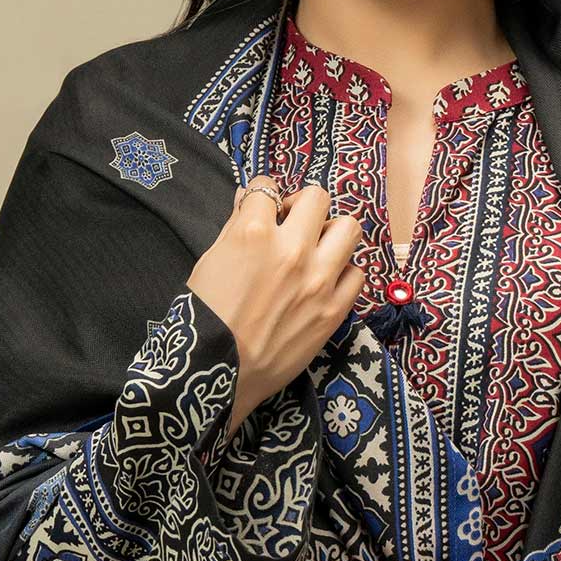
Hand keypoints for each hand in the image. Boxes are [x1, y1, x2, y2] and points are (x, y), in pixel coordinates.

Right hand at [186, 175, 369, 441]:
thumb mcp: (209, 262)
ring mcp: (319, 280)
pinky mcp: (334, 309)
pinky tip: (326, 282)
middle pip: (317, 198)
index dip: (263, 196)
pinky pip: (357, 273)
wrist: (219, 374)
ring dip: (332, 232)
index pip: (267, 186)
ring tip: (317, 249)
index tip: (263, 209)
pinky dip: (343, 272)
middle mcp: (292, 249)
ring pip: (348, 227)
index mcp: (253, 232)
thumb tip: (249, 201)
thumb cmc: (204, 318)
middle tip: (292, 225)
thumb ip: (234, 227)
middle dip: (303, 206)